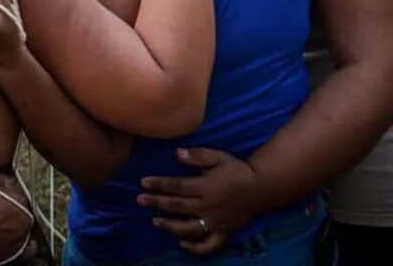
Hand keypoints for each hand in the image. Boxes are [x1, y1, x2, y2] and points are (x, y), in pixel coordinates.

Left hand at [137, 147, 258, 254]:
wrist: (261, 188)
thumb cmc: (236, 169)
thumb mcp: (217, 156)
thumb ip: (197, 156)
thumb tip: (176, 154)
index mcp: (206, 186)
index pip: (177, 186)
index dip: (159, 184)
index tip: (143, 182)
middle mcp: (208, 206)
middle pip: (178, 206)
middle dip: (157, 203)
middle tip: (139, 200)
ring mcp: (216, 222)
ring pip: (189, 228)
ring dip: (170, 226)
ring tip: (155, 221)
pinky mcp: (224, 233)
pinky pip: (209, 245)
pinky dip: (195, 248)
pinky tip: (182, 244)